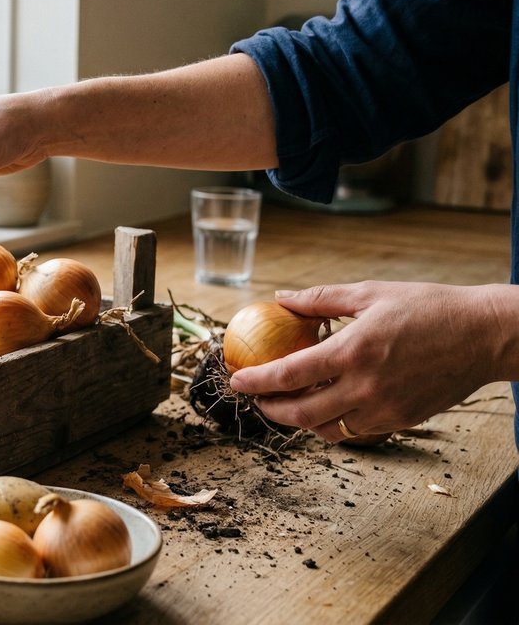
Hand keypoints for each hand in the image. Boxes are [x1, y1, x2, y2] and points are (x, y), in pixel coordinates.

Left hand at [227, 281, 515, 442]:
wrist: (485, 335)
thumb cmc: (428, 307)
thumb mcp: (370, 293)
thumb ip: (320, 299)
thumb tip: (281, 298)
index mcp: (354, 351)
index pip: (290, 375)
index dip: (257, 382)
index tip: (236, 381)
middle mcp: (366, 386)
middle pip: (301, 415)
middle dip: (271, 411)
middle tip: (257, 400)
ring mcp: (386, 408)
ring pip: (328, 429)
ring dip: (301, 421)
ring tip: (289, 403)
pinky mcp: (403, 420)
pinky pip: (356, 429)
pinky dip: (334, 422)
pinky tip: (328, 404)